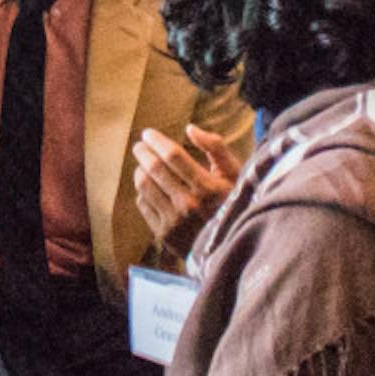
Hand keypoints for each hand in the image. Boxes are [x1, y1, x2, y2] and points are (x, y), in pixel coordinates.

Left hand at [133, 123, 241, 256]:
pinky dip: (143, 191)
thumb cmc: (232, 203)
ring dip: (140, 170)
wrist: (231, 246)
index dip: (157, 141)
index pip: (173, 156)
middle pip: (154, 169)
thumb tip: (190, 128)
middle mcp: (189, 205)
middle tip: (140, 146)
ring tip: (143, 165)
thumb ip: (216, 148)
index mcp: (208, 188)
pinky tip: (150, 186)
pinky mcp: (163, 234)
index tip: (148, 133)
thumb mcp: (234, 175)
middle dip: (143, 152)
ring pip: (144, 185)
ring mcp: (175, 221)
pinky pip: (143, 203)